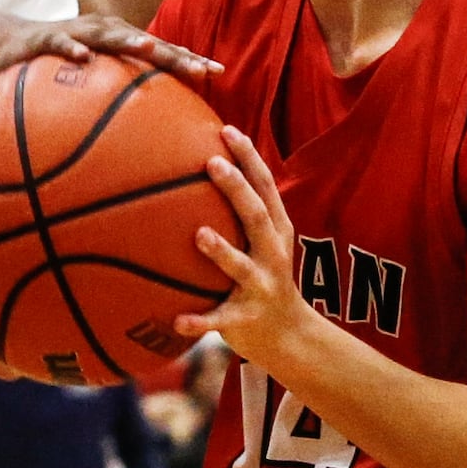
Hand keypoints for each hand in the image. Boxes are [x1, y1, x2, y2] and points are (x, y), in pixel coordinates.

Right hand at [0, 15, 219, 79]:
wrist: (9, 42)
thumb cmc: (59, 65)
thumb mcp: (92, 80)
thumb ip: (118, 96)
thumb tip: (149, 132)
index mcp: (121, 41)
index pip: (162, 51)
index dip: (190, 59)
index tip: (219, 72)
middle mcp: (106, 31)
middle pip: (147, 44)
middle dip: (174, 55)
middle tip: (200, 69)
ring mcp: (78, 33)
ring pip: (109, 37)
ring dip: (129, 41)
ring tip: (151, 49)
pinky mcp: (47, 39)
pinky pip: (61, 45)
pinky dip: (73, 50)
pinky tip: (84, 58)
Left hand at [174, 127, 307, 365]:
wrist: (290, 337)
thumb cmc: (264, 276)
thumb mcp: (262, 241)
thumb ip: (240, 210)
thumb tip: (198, 164)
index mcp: (275, 231)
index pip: (265, 186)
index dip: (249, 157)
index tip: (226, 130)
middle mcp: (272, 255)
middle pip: (257, 216)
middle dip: (237, 189)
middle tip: (212, 164)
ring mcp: (260, 288)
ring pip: (240, 267)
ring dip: (222, 250)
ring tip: (199, 234)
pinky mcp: (245, 320)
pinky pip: (219, 320)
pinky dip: (199, 321)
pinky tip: (176, 320)